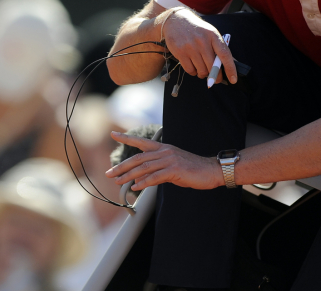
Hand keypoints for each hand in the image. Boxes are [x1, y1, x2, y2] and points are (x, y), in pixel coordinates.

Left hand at [105, 131, 223, 190]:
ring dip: (129, 176)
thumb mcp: (171, 167)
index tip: (113, 134)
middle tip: (110, 173)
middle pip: (137, 158)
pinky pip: (155, 177)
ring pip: (144, 168)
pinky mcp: (175, 170)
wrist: (211, 170)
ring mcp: (169, 160)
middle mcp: (164, 152)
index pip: (141, 142)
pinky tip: (136, 187)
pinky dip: (144, 182)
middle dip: (122, 166)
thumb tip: (141, 178)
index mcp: (163, 148)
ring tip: (118, 181)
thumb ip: (156, 170)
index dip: (126, 138)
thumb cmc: (191, 169)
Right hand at [163, 9, 236, 83]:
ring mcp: (190, 47)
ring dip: (203, 74)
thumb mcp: (210, 33)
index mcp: (213, 36)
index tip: (233, 79)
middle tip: (216, 79)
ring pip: (201, 70)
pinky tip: (193, 67)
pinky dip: (193, 72)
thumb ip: (217, 47)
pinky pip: (190, 70)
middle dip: (216, 76)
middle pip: (212, 67)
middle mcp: (202, 41)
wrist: (176, 20)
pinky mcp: (180, 52)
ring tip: (202, 69)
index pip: (225, 55)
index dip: (230, 69)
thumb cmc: (196, 29)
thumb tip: (225, 66)